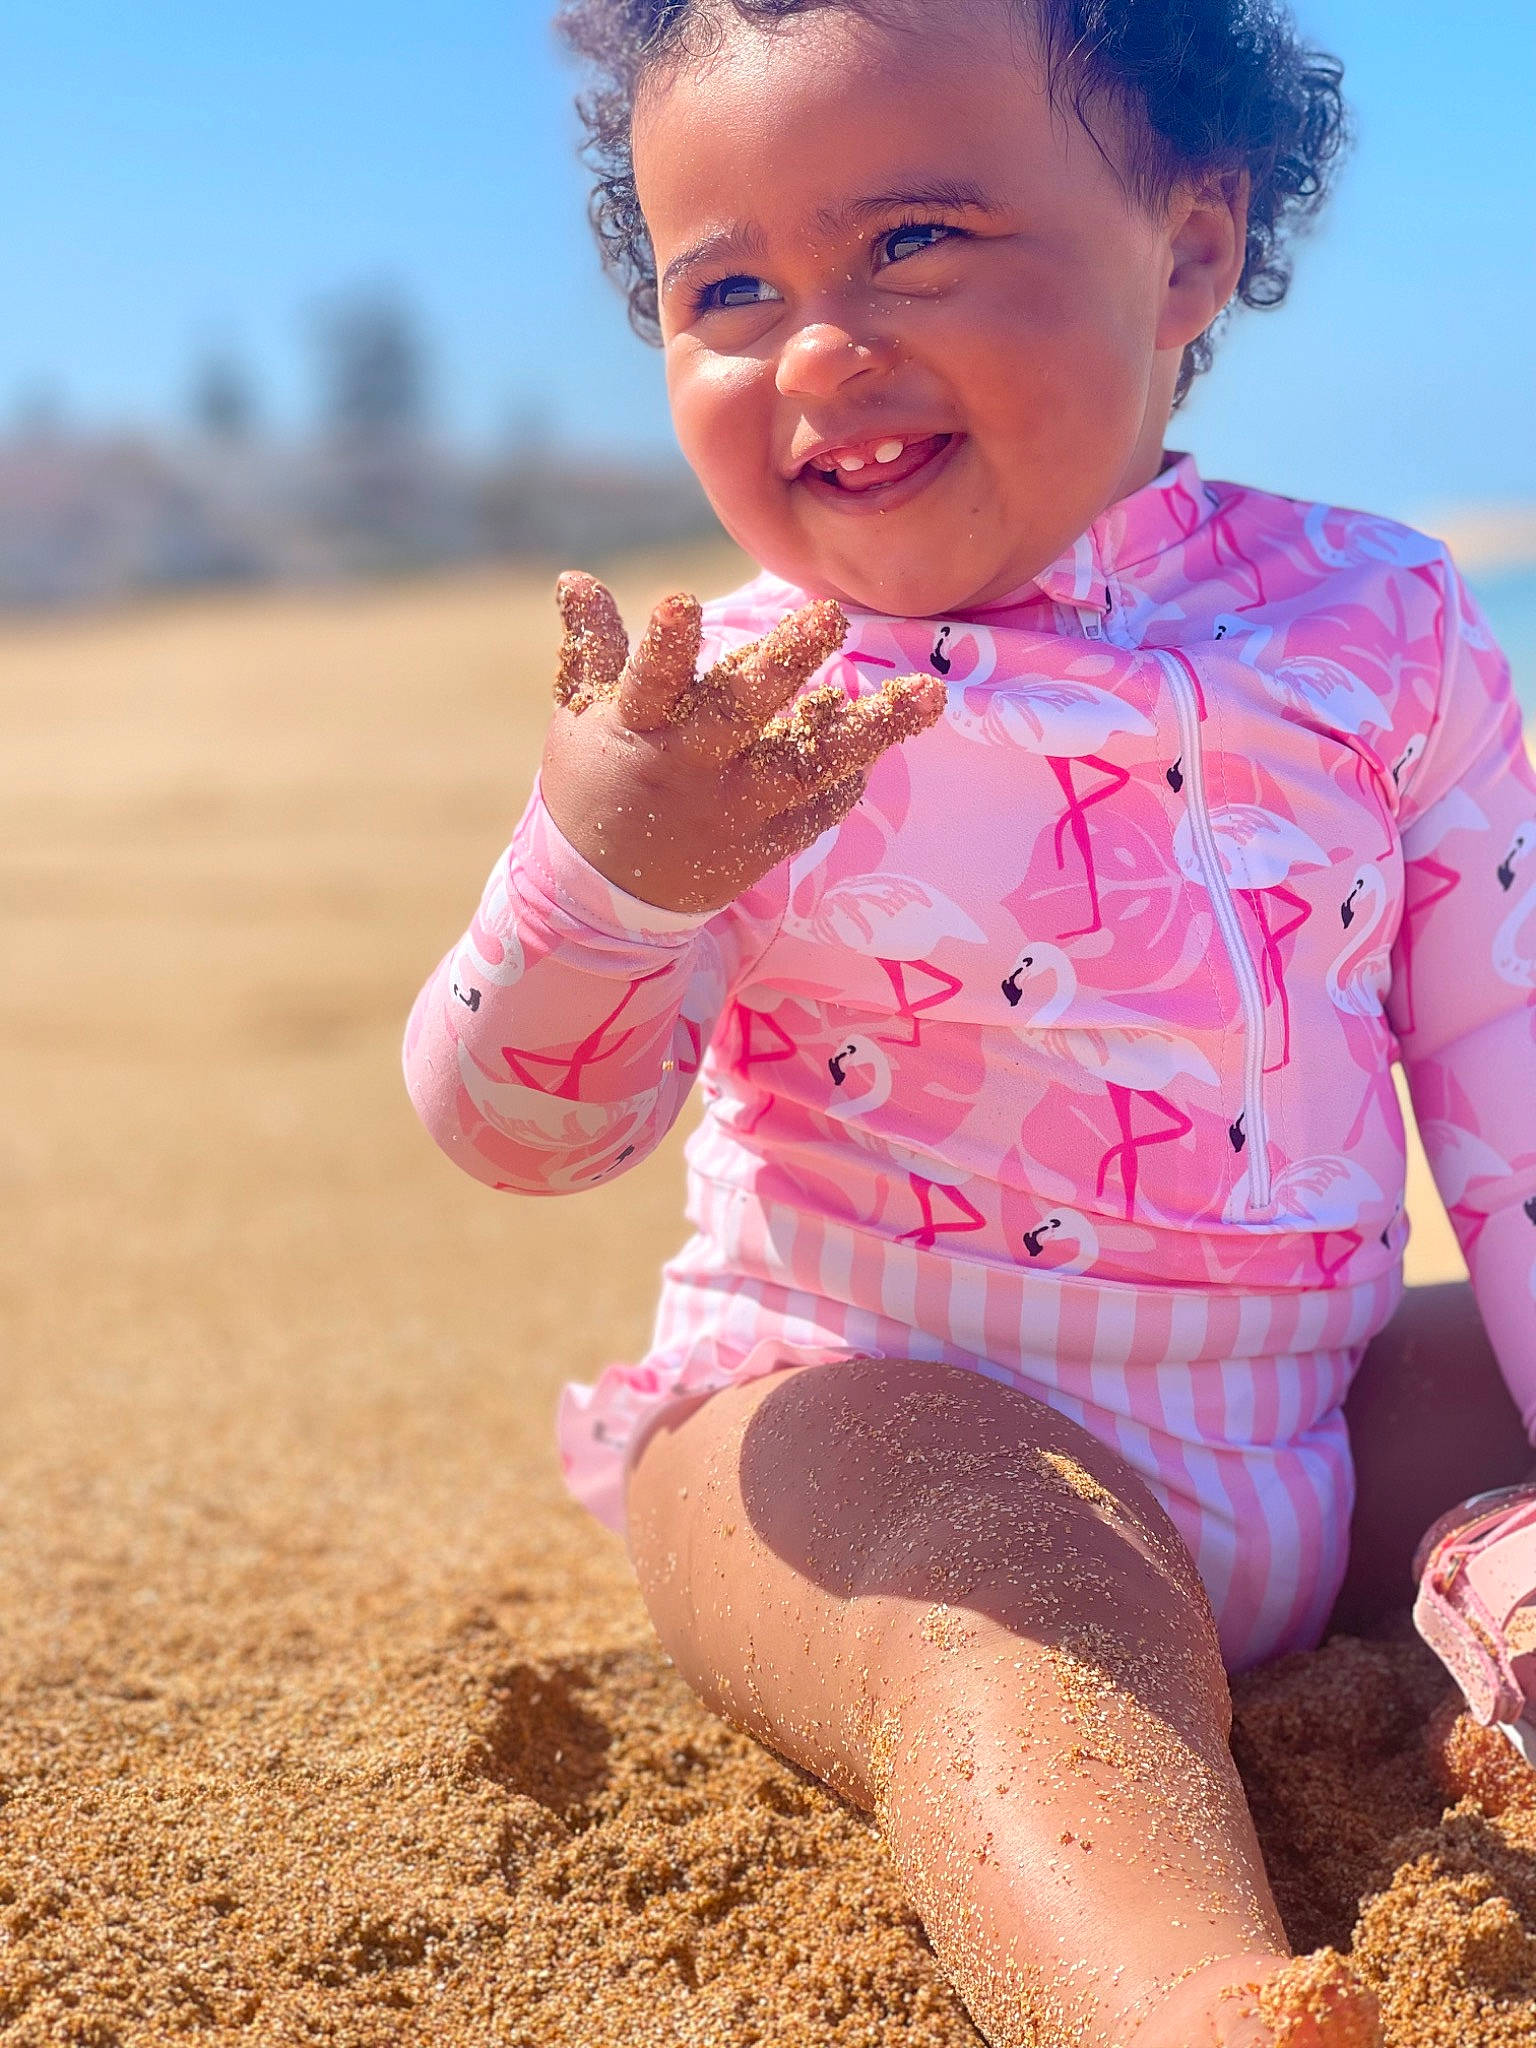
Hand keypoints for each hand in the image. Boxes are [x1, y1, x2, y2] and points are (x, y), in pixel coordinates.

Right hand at [539, 573, 945, 914]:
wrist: (604, 900)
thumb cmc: (594, 785)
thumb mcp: (580, 717)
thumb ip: (592, 648)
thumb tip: (575, 578)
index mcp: (638, 730)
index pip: (649, 682)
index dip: (664, 646)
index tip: (680, 600)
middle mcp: (691, 769)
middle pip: (741, 715)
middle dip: (784, 664)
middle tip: (829, 616)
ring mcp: (732, 811)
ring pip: (807, 768)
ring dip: (870, 731)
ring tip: (927, 693)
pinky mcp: (761, 847)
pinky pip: (815, 813)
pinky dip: (847, 781)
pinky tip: (884, 741)